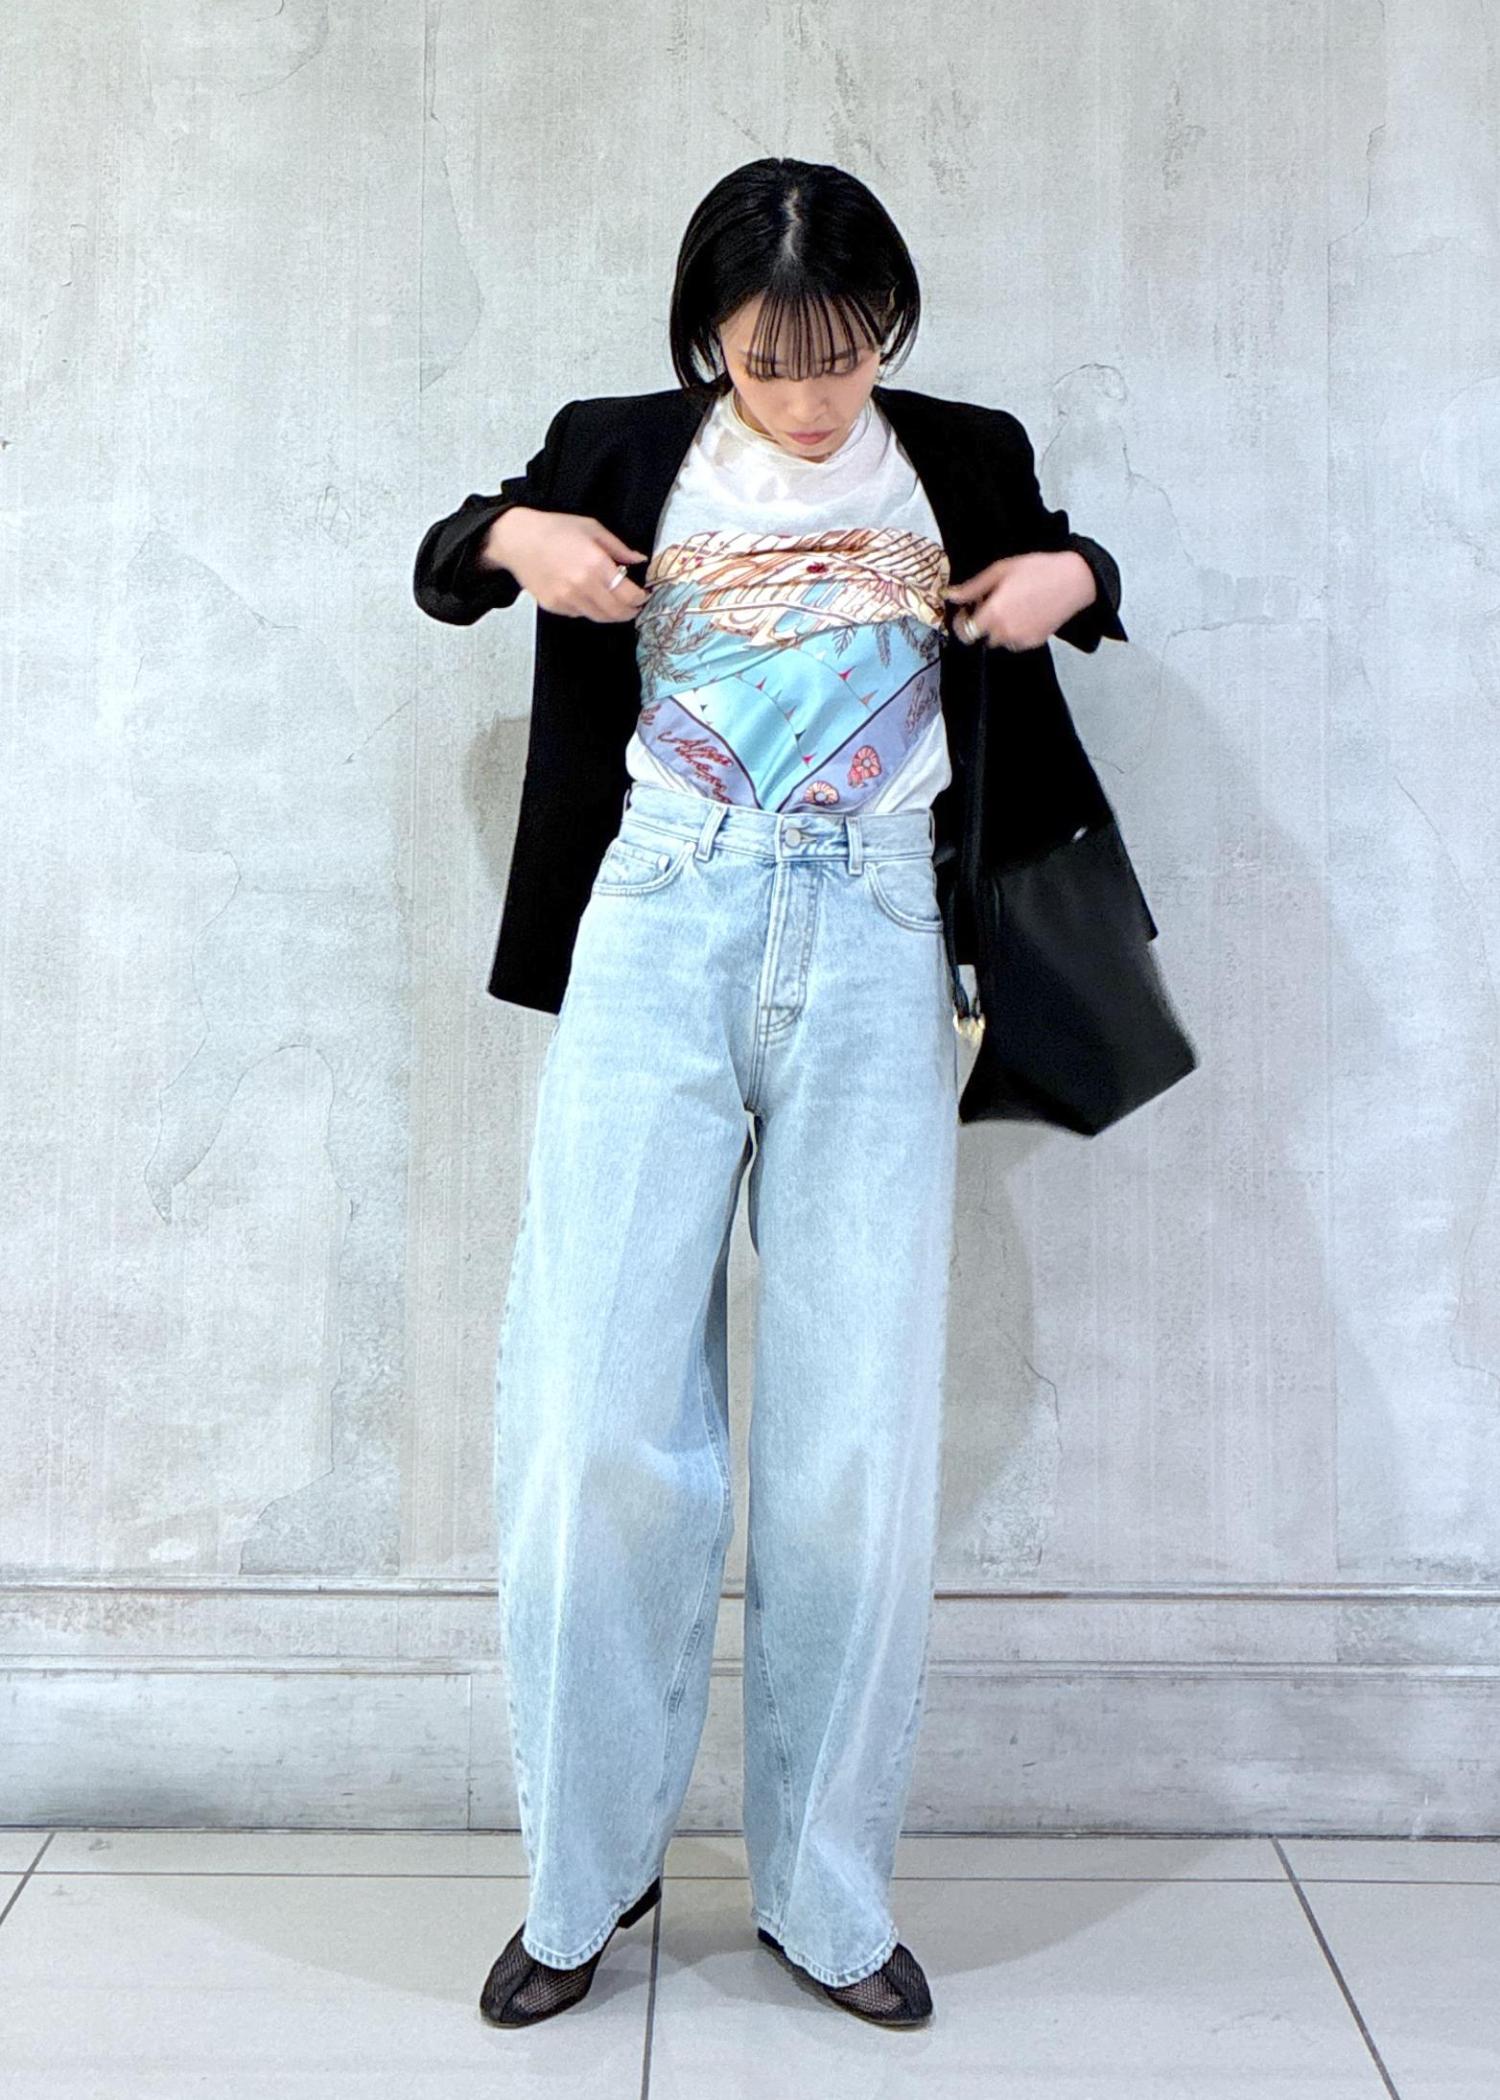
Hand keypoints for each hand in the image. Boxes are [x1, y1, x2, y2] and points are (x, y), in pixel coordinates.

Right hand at [481, 508, 649, 621]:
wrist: (518, 540)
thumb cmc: (553, 530)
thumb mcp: (592, 528)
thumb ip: (618, 548)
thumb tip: (639, 560)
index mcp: (595, 563)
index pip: (628, 594)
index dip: (640, 598)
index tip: (644, 595)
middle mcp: (582, 585)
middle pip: (617, 612)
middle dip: (630, 611)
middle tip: (635, 605)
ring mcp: (567, 599)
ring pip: (600, 617)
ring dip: (612, 613)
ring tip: (617, 603)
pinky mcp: (555, 606)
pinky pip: (581, 614)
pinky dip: (590, 609)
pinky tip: (590, 596)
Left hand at [942, 549, 1097, 650]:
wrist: (1074, 580)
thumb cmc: (1039, 570)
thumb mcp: (1000, 571)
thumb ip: (972, 588)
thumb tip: (950, 595)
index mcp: (993, 613)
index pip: (965, 632)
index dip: (962, 621)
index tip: (966, 610)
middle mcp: (1005, 631)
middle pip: (981, 635)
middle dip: (982, 621)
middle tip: (992, 601)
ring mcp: (1020, 639)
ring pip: (998, 639)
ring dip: (998, 626)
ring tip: (1011, 604)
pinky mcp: (1034, 641)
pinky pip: (1015, 641)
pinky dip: (1014, 630)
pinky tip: (1024, 611)